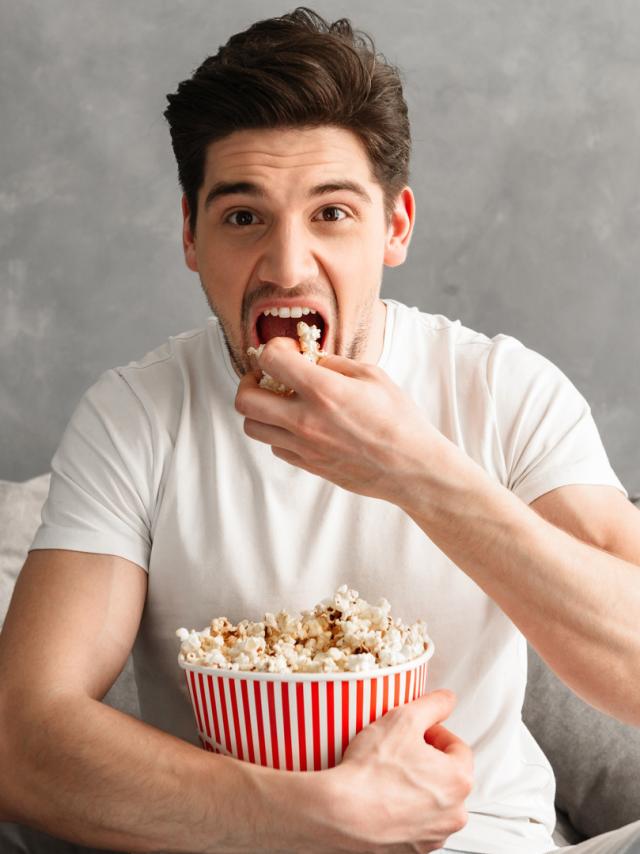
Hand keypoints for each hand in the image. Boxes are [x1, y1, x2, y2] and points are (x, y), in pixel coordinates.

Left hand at [235, 337, 449, 504]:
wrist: (411, 468)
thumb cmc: (399, 419)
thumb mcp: (372, 376)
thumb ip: (334, 364)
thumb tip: (309, 358)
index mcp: (323, 391)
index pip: (270, 360)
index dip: (273, 348)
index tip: (288, 351)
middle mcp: (305, 420)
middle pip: (245, 400)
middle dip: (250, 381)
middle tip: (268, 377)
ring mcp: (304, 447)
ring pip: (253, 427)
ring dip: (260, 409)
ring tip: (281, 402)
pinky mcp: (308, 465)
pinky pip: (275, 447)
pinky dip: (278, 432)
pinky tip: (299, 424)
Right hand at [325, 689, 472, 853]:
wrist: (341, 813)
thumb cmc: (371, 771)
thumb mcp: (403, 719)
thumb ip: (433, 704)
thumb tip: (446, 699)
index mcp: (459, 780)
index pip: (457, 746)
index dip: (434, 732)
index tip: (416, 731)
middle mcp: (454, 813)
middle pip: (447, 774)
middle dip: (427, 759)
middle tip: (400, 749)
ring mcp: (434, 834)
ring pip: (432, 800)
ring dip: (417, 785)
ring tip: (389, 773)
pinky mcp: (414, 849)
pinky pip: (416, 821)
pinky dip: (404, 808)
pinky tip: (383, 796)